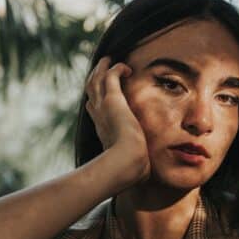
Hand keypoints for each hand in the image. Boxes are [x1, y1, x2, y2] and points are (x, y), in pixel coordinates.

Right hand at [84, 56, 149, 183]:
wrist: (126, 162)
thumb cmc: (132, 168)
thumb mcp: (134, 165)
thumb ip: (138, 166)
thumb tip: (146, 178)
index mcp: (103, 130)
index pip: (94, 110)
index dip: (95, 101)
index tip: (99, 97)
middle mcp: (99, 116)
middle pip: (91, 91)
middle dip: (95, 79)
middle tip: (101, 69)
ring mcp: (103, 106)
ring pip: (97, 80)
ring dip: (102, 68)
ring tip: (109, 60)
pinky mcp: (113, 99)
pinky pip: (111, 75)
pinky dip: (116, 68)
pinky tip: (127, 67)